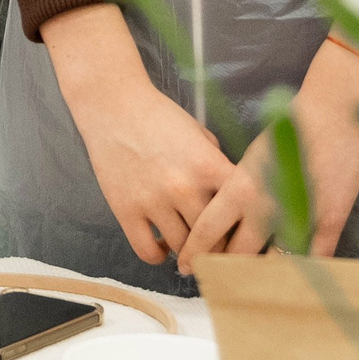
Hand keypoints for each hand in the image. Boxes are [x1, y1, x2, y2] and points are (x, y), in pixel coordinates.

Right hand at [44, 2, 235, 265]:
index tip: (245, 237)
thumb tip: (234, 199)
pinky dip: (159, 254)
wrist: (111, 105)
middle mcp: (183, 187)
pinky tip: (161, 244)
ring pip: (183, 249)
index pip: (241, 213)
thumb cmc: (159, 116)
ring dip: (189, 252)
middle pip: (215, 239)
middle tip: (218, 250)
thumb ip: (218, 166)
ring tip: (189, 246)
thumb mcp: (199, 134)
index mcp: (208, 166)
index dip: (246, 229)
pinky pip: (147, 251)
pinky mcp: (125, 209)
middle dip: (219, 247)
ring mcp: (153, 201)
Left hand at [180, 35, 358, 272]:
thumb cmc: (289, 128)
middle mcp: (263, 208)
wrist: (333, 116)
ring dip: (259, 275)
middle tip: (213, 282)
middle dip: (223, 269)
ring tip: (247, 288)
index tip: (186, 265)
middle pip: (236, 253)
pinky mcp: (327, 223)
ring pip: (271, 262)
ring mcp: (296, 218)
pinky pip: (310, 259)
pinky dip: (299, 272)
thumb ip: (237, 187)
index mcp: (239, 188)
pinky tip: (289, 283)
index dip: (195, 252)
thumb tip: (225, 214)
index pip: (208, 230)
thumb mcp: (252, 157)